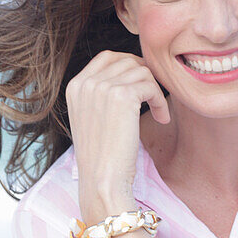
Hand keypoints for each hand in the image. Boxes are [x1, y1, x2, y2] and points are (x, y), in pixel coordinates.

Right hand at [66, 50, 170, 220]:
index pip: (107, 57)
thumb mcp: (92, 118)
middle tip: (154, 99)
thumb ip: (102, 94)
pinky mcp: (123, 96)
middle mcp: (85, 82)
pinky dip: (161, 101)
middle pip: (127, 62)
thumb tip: (131, 72)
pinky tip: (162, 119)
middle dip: (146, 79)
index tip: (143, 86)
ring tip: (158, 113)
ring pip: (142, 72)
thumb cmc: (102, 156)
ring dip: (156, 91)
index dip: (130, 66)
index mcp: (75, 86)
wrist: (102, 180)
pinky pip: (151, 86)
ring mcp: (102, 87)